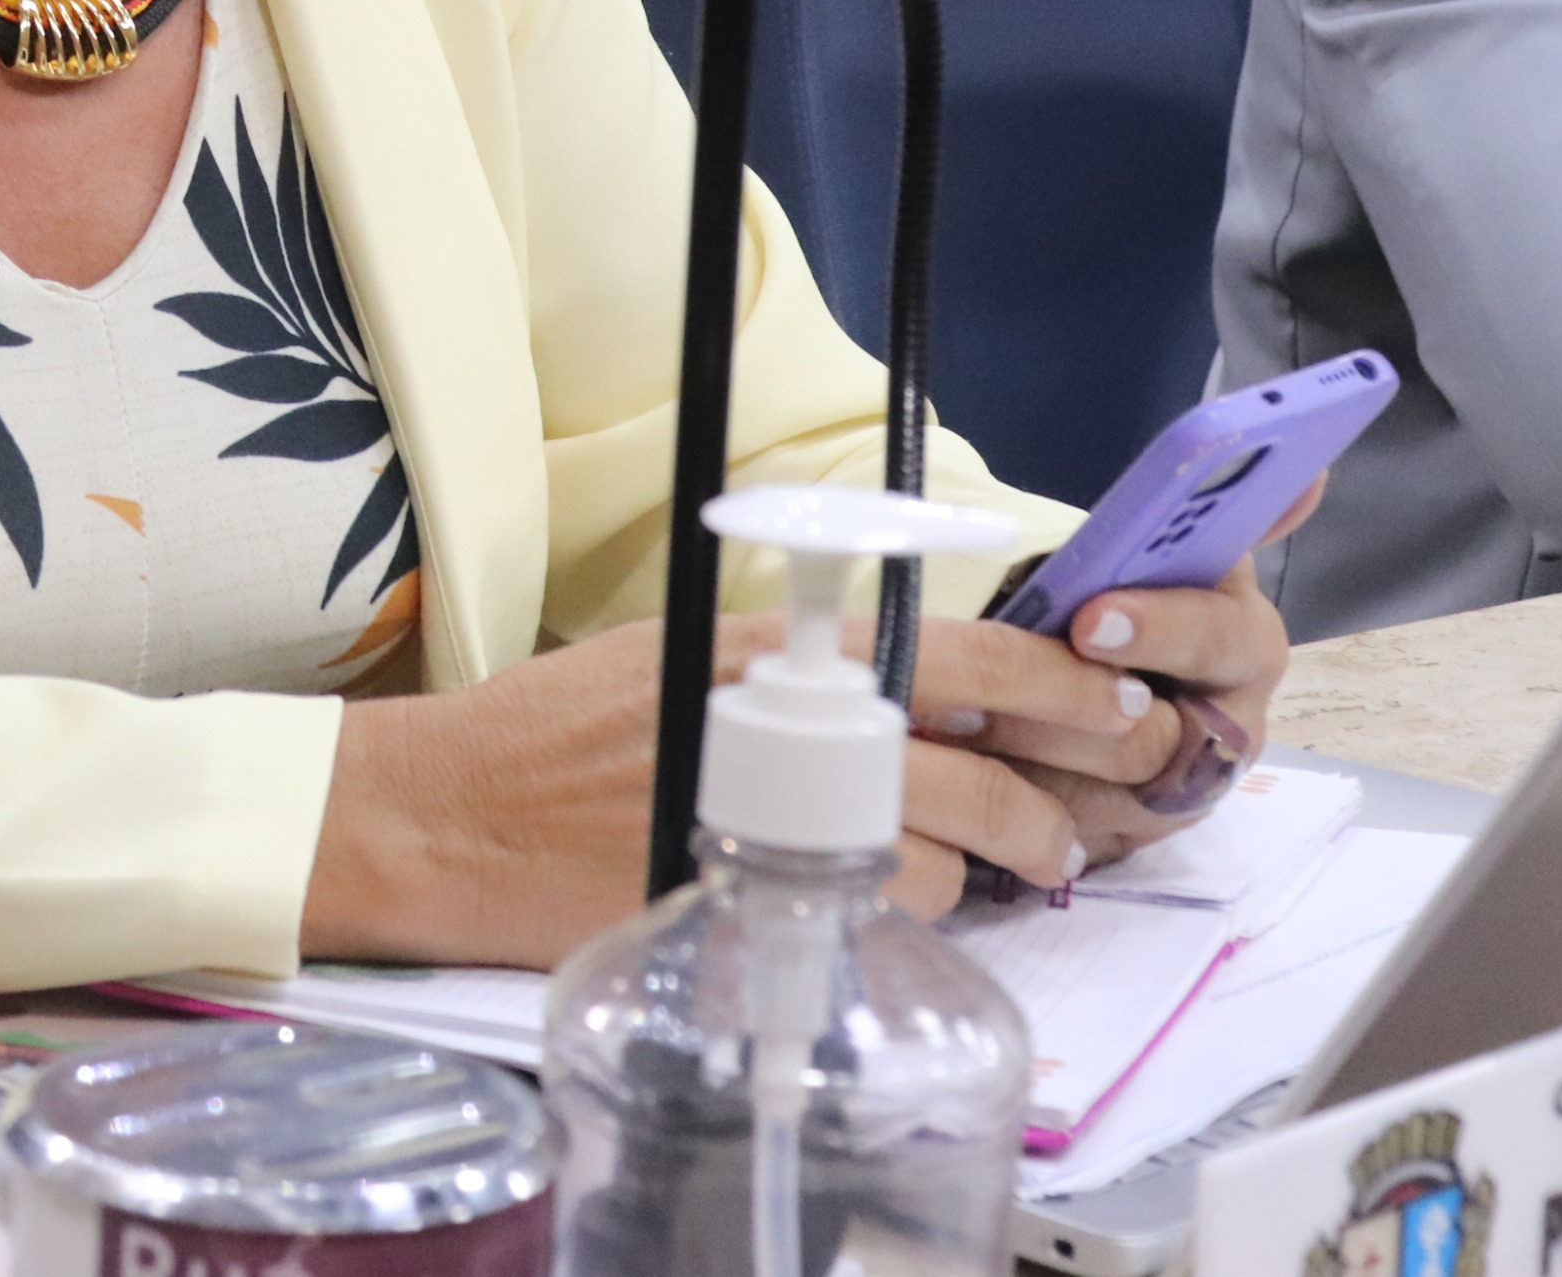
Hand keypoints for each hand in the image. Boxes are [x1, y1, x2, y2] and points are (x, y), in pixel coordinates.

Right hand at [300, 606, 1159, 964]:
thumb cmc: (549, 732)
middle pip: (976, 774)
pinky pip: (870, 915)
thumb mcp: (678, 651)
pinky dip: (897, 916)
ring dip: (982, 876)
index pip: (957, 657)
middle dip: (1052, 809)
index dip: (1059, 688)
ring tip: (1004, 881)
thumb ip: (787, 667)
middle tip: (1073, 833)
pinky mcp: (747, 896)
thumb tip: (910, 687)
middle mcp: (777, 721)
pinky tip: (882, 908)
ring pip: (940, 858)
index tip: (1116, 707)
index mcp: (767, 645)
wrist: (445, 813)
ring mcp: (764, 816)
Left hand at [939, 481, 1315, 889]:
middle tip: (998, 684)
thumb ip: (1201, 513)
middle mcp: (1226, 722)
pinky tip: (974, 767)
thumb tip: (1309, 478)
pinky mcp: (1132, 835)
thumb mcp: (1149, 549)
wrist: (1083, 666)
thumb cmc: (1118, 597)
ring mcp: (1181, 788)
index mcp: (1239, 638)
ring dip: (1033, 753)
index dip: (1158, 627)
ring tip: (964, 718)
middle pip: (1166, 732)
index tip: (1088, 618)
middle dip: (1071, 703)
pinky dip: (1022, 802)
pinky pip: (1079, 833)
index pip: (1220, 636)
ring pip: (1114, 791)